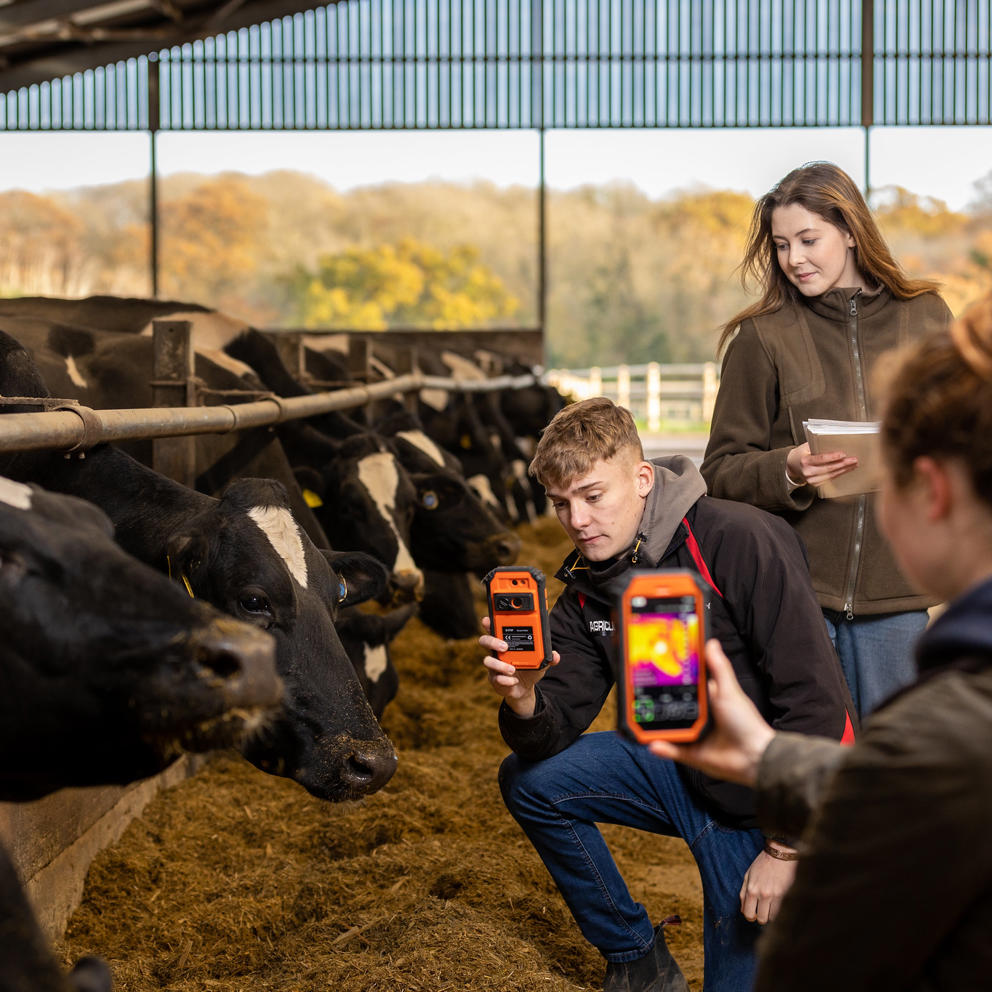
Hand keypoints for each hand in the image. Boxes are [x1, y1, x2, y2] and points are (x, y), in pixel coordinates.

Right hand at [479, 616, 558, 717]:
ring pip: (487, 661)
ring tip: (512, 669)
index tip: (488, 619)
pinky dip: (505, 680)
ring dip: (500, 665)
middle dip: (492, 641)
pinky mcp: (495, 679)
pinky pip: (496, 678)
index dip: (489, 622)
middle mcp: (496, 652)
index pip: (494, 628)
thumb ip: (548, 657)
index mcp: (505, 641)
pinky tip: (514, 681)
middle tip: (505, 646)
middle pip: (484, 641)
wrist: (524, 687)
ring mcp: (494, 666)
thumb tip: (555, 656)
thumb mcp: (540, 661)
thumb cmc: (529, 668)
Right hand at [648, 639, 774, 786]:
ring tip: (639, 720)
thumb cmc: (745, 722)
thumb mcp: (729, 690)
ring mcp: (693, 735)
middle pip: (671, 707)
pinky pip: (672, 750)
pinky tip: (651, 743)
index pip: (684, 686)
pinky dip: (661, 748)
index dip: (670, 680)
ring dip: (654, 726)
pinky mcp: (692, 754)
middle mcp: (698, 717)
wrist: (754, 757)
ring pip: (668, 729)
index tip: (654, 670)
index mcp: (707, 700)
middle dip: (656, 703)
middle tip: (638, 695)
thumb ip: (719, 667)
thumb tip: (711, 642)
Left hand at [739, 847, 797, 923]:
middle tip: (763, 911)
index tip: (754, 913)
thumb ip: (744, 892)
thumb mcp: (748, 875)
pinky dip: (779, 912)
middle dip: (761, 917)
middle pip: (760, 919)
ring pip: (772, 918)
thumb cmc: (763, 864)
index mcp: (751, 889)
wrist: (780, 854)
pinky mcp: (786, 895)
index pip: (748, 913)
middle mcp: (762, 894)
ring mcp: (775, 895)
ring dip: (771, 915)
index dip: (750, 916)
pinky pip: (781, 912)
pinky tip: (779, 904)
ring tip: (772, 906)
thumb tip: (743, 909)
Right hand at [786, 442, 857, 487]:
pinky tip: (845, 470)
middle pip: (828, 468)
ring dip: (844, 470)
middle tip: (853, 460)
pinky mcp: (815, 484)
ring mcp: (811, 480)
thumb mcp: (806, 447)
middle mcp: (807, 471)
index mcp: (804, 460)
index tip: (843, 454)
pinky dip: (839, 474)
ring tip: (853, 465)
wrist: (792, 465)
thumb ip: (818, 445)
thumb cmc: (801, 454)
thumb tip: (835, 443)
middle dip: (843, 464)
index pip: (821, 459)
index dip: (833, 457)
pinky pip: (830, 479)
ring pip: (831, 475)